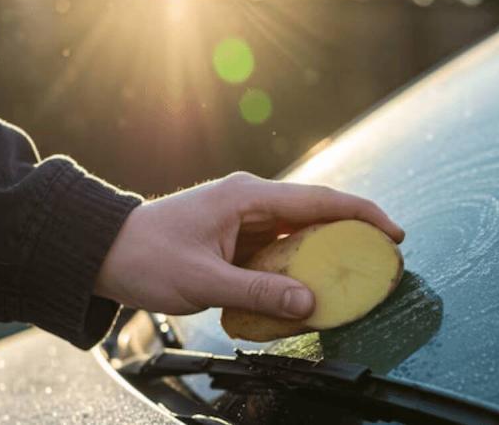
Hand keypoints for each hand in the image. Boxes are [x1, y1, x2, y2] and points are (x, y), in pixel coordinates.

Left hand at [95, 172, 403, 319]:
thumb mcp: (203, 280)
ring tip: (355, 272)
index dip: (362, 214)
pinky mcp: (237, 233)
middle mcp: (251, 200)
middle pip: (317, 212)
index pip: (319, 200)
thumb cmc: (145, 257)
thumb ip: (258, 291)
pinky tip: (311, 282)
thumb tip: (309, 301)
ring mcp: (244, 215)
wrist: (104, 250)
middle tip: (383, 257)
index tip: (394, 232)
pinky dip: (300, 261)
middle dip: (353, 232)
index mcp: (247, 197)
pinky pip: (280, 245)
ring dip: (327, 249)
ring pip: (300, 230)